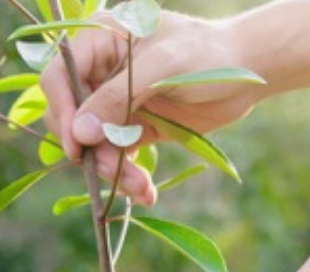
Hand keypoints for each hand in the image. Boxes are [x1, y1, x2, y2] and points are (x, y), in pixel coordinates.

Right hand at [38, 11, 267, 204]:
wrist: (249, 73)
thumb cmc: (208, 55)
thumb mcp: (164, 67)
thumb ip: (119, 97)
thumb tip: (79, 133)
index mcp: (100, 42)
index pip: (59, 77)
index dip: (62, 110)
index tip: (77, 144)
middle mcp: (102, 73)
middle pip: (72, 117)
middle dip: (90, 148)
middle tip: (112, 171)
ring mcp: (116, 103)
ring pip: (94, 144)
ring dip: (112, 170)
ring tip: (141, 188)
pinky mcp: (134, 128)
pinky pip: (118, 156)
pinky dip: (128, 176)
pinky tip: (146, 192)